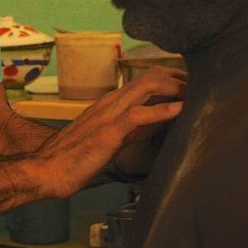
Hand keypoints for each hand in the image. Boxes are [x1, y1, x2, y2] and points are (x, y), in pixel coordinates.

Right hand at [31, 66, 185, 197]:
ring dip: (175, 87)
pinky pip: (137, 115)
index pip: (146, 80)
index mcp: (109, 103)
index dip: (172, 80)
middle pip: (151, 76)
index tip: (192, 87)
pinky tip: (180, 110)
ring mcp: (108, 115)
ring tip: (196, 92)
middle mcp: (110, 103)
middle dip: (180, 78)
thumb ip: (134, 128)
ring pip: (146, 86)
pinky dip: (162, 111)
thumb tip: (161, 122)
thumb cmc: (73, 159)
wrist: (45, 170)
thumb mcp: (109, 139)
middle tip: (202, 86)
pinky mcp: (107, 132)